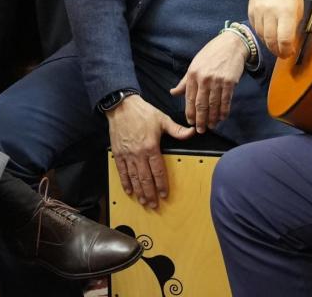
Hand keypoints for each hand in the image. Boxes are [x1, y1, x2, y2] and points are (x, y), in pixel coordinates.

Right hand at [106, 95, 193, 209]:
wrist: (121, 107)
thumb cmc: (143, 112)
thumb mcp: (163, 119)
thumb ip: (177, 130)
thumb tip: (193, 132)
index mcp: (151, 147)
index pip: (158, 170)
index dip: (161, 184)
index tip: (164, 194)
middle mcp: (139, 154)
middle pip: (145, 178)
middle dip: (150, 193)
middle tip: (153, 205)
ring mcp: (127, 155)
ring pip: (134, 177)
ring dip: (139, 191)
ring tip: (143, 201)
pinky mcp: (118, 153)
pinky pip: (122, 171)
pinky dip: (125, 182)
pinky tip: (129, 191)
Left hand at [170, 30, 247, 132]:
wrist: (231, 44)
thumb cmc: (211, 54)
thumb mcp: (194, 65)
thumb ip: (184, 82)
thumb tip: (173, 93)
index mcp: (193, 74)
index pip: (189, 98)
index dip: (190, 113)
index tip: (190, 123)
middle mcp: (204, 78)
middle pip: (201, 105)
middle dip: (201, 120)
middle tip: (201, 130)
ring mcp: (217, 80)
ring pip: (214, 105)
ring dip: (213, 118)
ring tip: (212, 126)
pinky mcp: (230, 82)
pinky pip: (226, 100)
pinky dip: (224, 111)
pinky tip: (222, 117)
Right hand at [248, 0, 305, 58]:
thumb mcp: (299, 10)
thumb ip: (293, 28)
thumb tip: (289, 46)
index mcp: (286, 12)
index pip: (284, 40)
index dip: (287, 51)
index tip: (289, 53)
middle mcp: (270, 12)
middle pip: (271, 41)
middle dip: (277, 51)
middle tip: (282, 53)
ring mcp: (258, 11)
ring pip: (262, 36)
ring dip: (269, 43)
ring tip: (276, 44)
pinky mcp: (250, 10)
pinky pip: (255, 28)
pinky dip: (262, 33)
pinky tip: (268, 32)